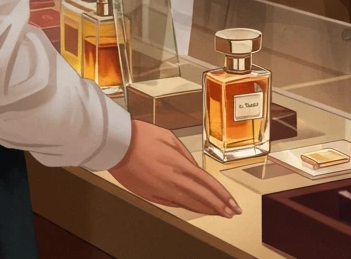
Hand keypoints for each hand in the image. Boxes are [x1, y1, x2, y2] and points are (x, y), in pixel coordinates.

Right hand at [109, 120, 240, 216]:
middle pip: (202, 197)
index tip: (233, 203)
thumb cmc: (143, 137)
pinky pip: (173, 203)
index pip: (208, 184)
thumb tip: (195, 169)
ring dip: (206, 209)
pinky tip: (196, 208)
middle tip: (233, 212)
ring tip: (219, 213)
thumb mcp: (171, 139)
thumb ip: (185, 156)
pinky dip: (187, 206)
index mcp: (180, 165)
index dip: (222, 195)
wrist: (117, 145)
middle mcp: (172, 181)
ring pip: (188, 203)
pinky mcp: (150, 195)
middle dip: (220, 206)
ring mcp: (161, 190)